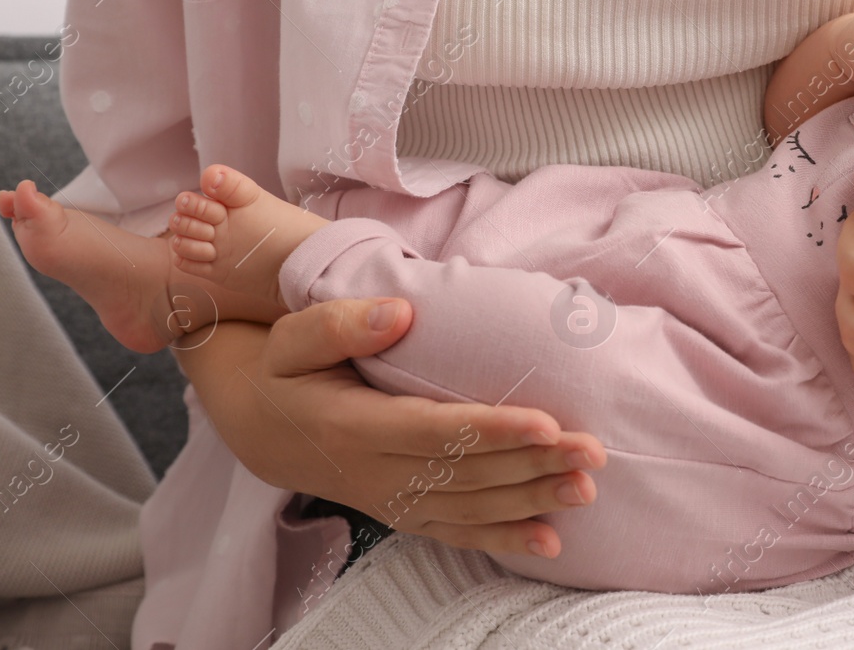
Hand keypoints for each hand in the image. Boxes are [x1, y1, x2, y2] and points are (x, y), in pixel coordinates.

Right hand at [175, 298, 607, 558]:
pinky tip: (550, 541)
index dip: (491, 430)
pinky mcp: (403, 513)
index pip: (434, 431)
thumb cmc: (286, 370)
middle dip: (533, 465)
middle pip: (466, 473)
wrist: (261, 426)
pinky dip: (504, 539)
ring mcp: (391, 499)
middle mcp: (374, 472)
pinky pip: (457, 533)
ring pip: (470, 507)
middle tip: (592, 453)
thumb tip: (400, 313)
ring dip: (532, 501)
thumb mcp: (293, 338)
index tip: (545, 422)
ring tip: (585, 488)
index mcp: (352, 426)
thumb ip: (341, 323)